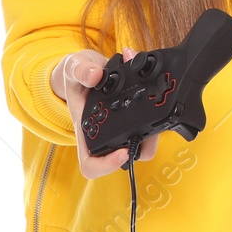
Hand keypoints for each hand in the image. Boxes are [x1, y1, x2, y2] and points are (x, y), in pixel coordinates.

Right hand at [50, 48, 160, 177]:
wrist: (87, 67)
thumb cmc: (77, 73)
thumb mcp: (73, 67)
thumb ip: (80, 70)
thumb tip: (95, 76)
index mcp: (85, 128)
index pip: (90, 163)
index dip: (107, 165)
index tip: (123, 152)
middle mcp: (103, 131)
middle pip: (124, 155)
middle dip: (142, 146)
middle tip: (153, 130)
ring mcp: (119, 124)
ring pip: (141, 140)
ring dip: (153, 129)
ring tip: (158, 107)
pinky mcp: (132, 114)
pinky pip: (147, 120)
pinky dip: (155, 108)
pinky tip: (157, 93)